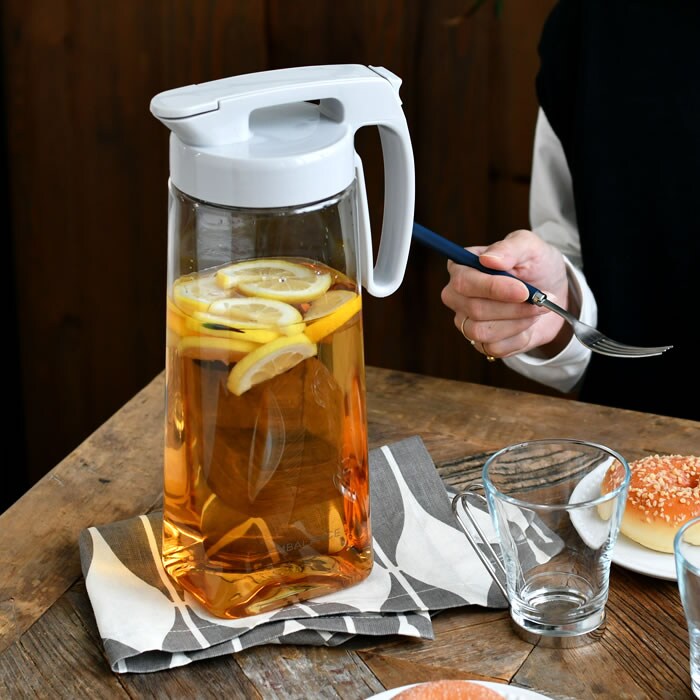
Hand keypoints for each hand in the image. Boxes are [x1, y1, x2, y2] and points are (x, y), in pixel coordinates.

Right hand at [440, 229, 572, 358]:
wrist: (553, 292)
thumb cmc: (536, 264)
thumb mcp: (530, 247)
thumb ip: (510, 248)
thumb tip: (488, 259)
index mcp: (462, 267)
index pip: (464, 282)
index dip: (493, 289)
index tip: (524, 291)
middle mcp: (457, 296)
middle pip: (474, 309)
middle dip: (513, 308)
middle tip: (541, 300)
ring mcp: (465, 321)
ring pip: (481, 332)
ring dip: (517, 322)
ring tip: (535, 310)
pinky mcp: (480, 342)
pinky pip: (494, 348)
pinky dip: (518, 338)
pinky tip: (526, 324)